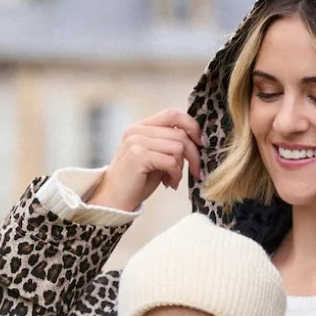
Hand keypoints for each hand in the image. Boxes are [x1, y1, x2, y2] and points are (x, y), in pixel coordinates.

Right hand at [86, 110, 203, 210]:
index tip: (201, 143)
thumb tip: (196, 142)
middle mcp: (137, 130)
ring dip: (181, 168)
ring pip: (178, 147)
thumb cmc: (136, 182)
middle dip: (194, 155)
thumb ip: (169, 146)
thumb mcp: (155, 159)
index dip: (192, 126)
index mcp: (141, 127)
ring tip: (173, 180)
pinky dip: (176, 175)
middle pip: (180, 133)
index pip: (173, 114)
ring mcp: (136, 141)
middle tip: (197, 172)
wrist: (113, 201)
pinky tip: (169, 184)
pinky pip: (171, 161)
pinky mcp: (138, 156)